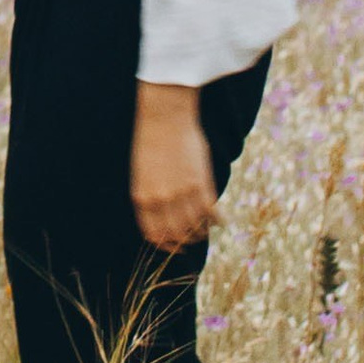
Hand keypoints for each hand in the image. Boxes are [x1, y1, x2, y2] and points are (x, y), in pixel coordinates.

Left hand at [131, 81, 218, 249]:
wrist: (164, 116)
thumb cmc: (151, 140)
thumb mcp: (143, 172)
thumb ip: (152, 195)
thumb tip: (165, 215)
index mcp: (142, 198)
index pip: (153, 234)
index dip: (165, 245)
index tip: (174, 246)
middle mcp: (161, 200)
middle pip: (176, 235)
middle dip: (185, 242)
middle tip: (194, 240)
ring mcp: (182, 194)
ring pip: (195, 227)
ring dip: (203, 232)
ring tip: (206, 230)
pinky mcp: (201, 184)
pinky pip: (212, 213)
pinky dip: (218, 221)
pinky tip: (221, 221)